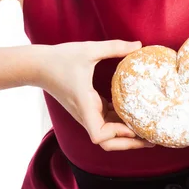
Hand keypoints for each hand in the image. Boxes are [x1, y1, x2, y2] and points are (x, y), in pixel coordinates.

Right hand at [38, 39, 155, 150]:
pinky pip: (105, 121)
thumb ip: (114, 47)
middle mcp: (85, 113)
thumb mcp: (89, 49)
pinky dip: (119, 122)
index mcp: (84, 104)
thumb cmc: (61, 58)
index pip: (98, 135)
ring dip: (126, 134)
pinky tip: (134, 115)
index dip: (116, 135)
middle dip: (129, 143)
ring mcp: (85, 112)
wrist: (37, 65)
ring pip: (107, 134)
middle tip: (151, 138)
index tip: (131, 126)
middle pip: (107, 142)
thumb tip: (139, 45)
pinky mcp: (86, 107)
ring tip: (148, 128)